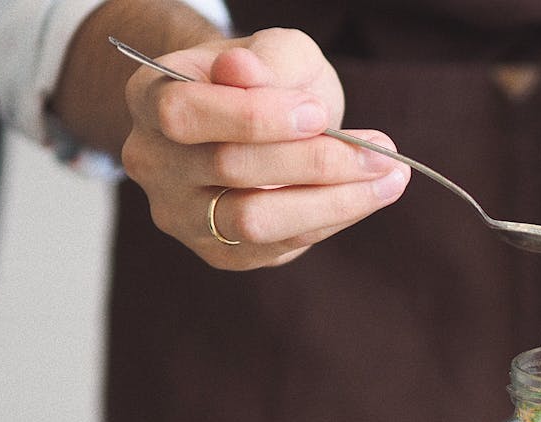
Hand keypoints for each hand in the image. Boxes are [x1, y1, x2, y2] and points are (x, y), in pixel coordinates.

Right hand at [120, 28, 409, 268]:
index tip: (318, 112)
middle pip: (228, 170)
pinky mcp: (220, 251)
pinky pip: (278, 246)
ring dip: (332, 201)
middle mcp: (152, 162)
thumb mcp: (276, 52)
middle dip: (315, 160)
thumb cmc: (268, 78)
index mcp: (150, 98)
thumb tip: (243, 71)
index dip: (253, 116)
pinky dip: (329, 220)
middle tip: (382, 149)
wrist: (260, 119)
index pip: (184, 114)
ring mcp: (181, 214)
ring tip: (390, 177)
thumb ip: (266, 61)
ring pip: (254, 221)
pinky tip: (365, 195)